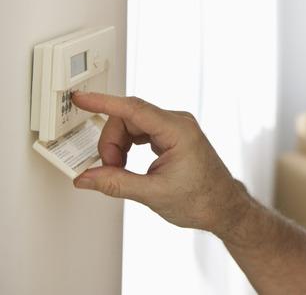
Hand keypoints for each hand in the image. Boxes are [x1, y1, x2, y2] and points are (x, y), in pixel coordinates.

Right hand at [71, 92, 243, 233]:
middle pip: (128, 118)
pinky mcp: (172, 135)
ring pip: (132, 124)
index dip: (104, 102)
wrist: (222, 207)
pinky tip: (126, 164)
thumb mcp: (153, 194)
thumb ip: (116, 183)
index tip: (82, 98)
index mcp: (179, 131)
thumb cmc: (202, 199)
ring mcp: (176, 128)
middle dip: (111, 142)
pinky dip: (128, 146)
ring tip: (119, 170)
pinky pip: (141, 131)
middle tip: (109, 169)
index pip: (134, 109)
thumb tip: (87, 177)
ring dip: (118, 145)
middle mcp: (178, 123)